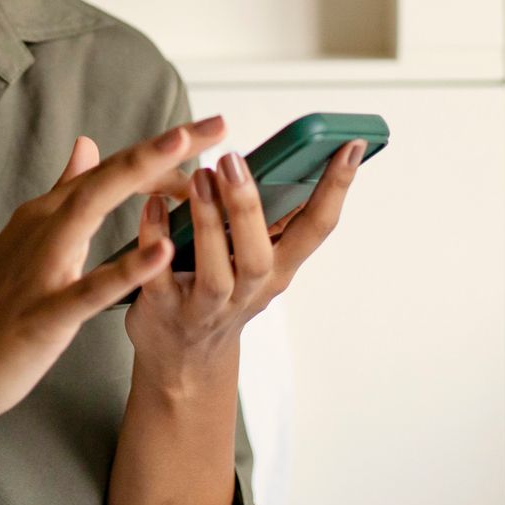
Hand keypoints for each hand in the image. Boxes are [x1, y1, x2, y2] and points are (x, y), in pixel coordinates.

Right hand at [0, 115, 227, 437]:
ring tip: (187, 160)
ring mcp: (40, 270)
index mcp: (47, 214)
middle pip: (109, 176)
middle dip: (164, 148)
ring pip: (91, 211)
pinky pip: (86, 290)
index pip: (112, 170)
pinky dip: (123, 269)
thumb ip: (63, 193)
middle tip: (216, 125)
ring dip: (140, 180)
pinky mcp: (41, 316)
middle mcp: (43, 228)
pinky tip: (161, 253)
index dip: (161, 150)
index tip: (207, 133)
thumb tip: (87, 145)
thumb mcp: (30, 241)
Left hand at [124, 130, 364, 384]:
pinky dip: (155, 243)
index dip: (336, 186)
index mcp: (279, 269)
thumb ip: (267, 218)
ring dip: (207, 224)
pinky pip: (158, 279)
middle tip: (232, 160)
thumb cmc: (221, 293)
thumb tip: (280, 154)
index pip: (318, 227)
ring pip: (214, 274)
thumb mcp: (257, 260)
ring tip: (198, 178)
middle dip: (247, 208)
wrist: (184, 361)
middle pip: (258, 256)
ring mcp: (205, 307)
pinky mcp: (164, 312)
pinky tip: (154, 207)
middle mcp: (248, 291)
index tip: (350, 143)